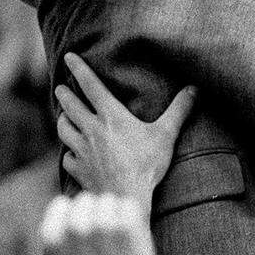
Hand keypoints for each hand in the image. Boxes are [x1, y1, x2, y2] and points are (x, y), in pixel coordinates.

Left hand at [55, 53, 195, 216]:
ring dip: (62, 120)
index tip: (68, 56)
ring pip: (63, 129)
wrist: (126, 198)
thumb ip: (179, 110)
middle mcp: (92, 130)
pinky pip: (67, 158)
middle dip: (64, 94)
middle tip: (60, 88)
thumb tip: (194, 89)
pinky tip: (71, 153)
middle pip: (70, 106)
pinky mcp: (79, 170)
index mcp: (111, 116)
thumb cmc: (146, 165)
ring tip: (63, 116)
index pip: (90, 86)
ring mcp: (82, 151)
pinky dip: (68, 153)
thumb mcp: (166, 135)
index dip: (79, 68)